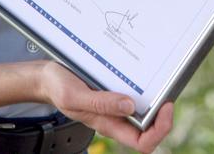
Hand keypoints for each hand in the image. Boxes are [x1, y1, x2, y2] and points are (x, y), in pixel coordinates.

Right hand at [40, 62, 172, 153]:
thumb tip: (130, 106)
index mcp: (108, 124)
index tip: (165, 107)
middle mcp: (115, 117)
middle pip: (148, 128)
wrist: (46, 77)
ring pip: (142, 109)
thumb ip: (101, 104)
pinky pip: (132, 92)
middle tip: (168, 91)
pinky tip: (141, 72)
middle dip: (162, 113)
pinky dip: (141, 84)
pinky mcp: (111, 90)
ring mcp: (114, 104)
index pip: (142, 142)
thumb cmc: (57, 88)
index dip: (159, 130)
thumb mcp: (75, 97)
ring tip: (159, 81)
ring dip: (153, 98)